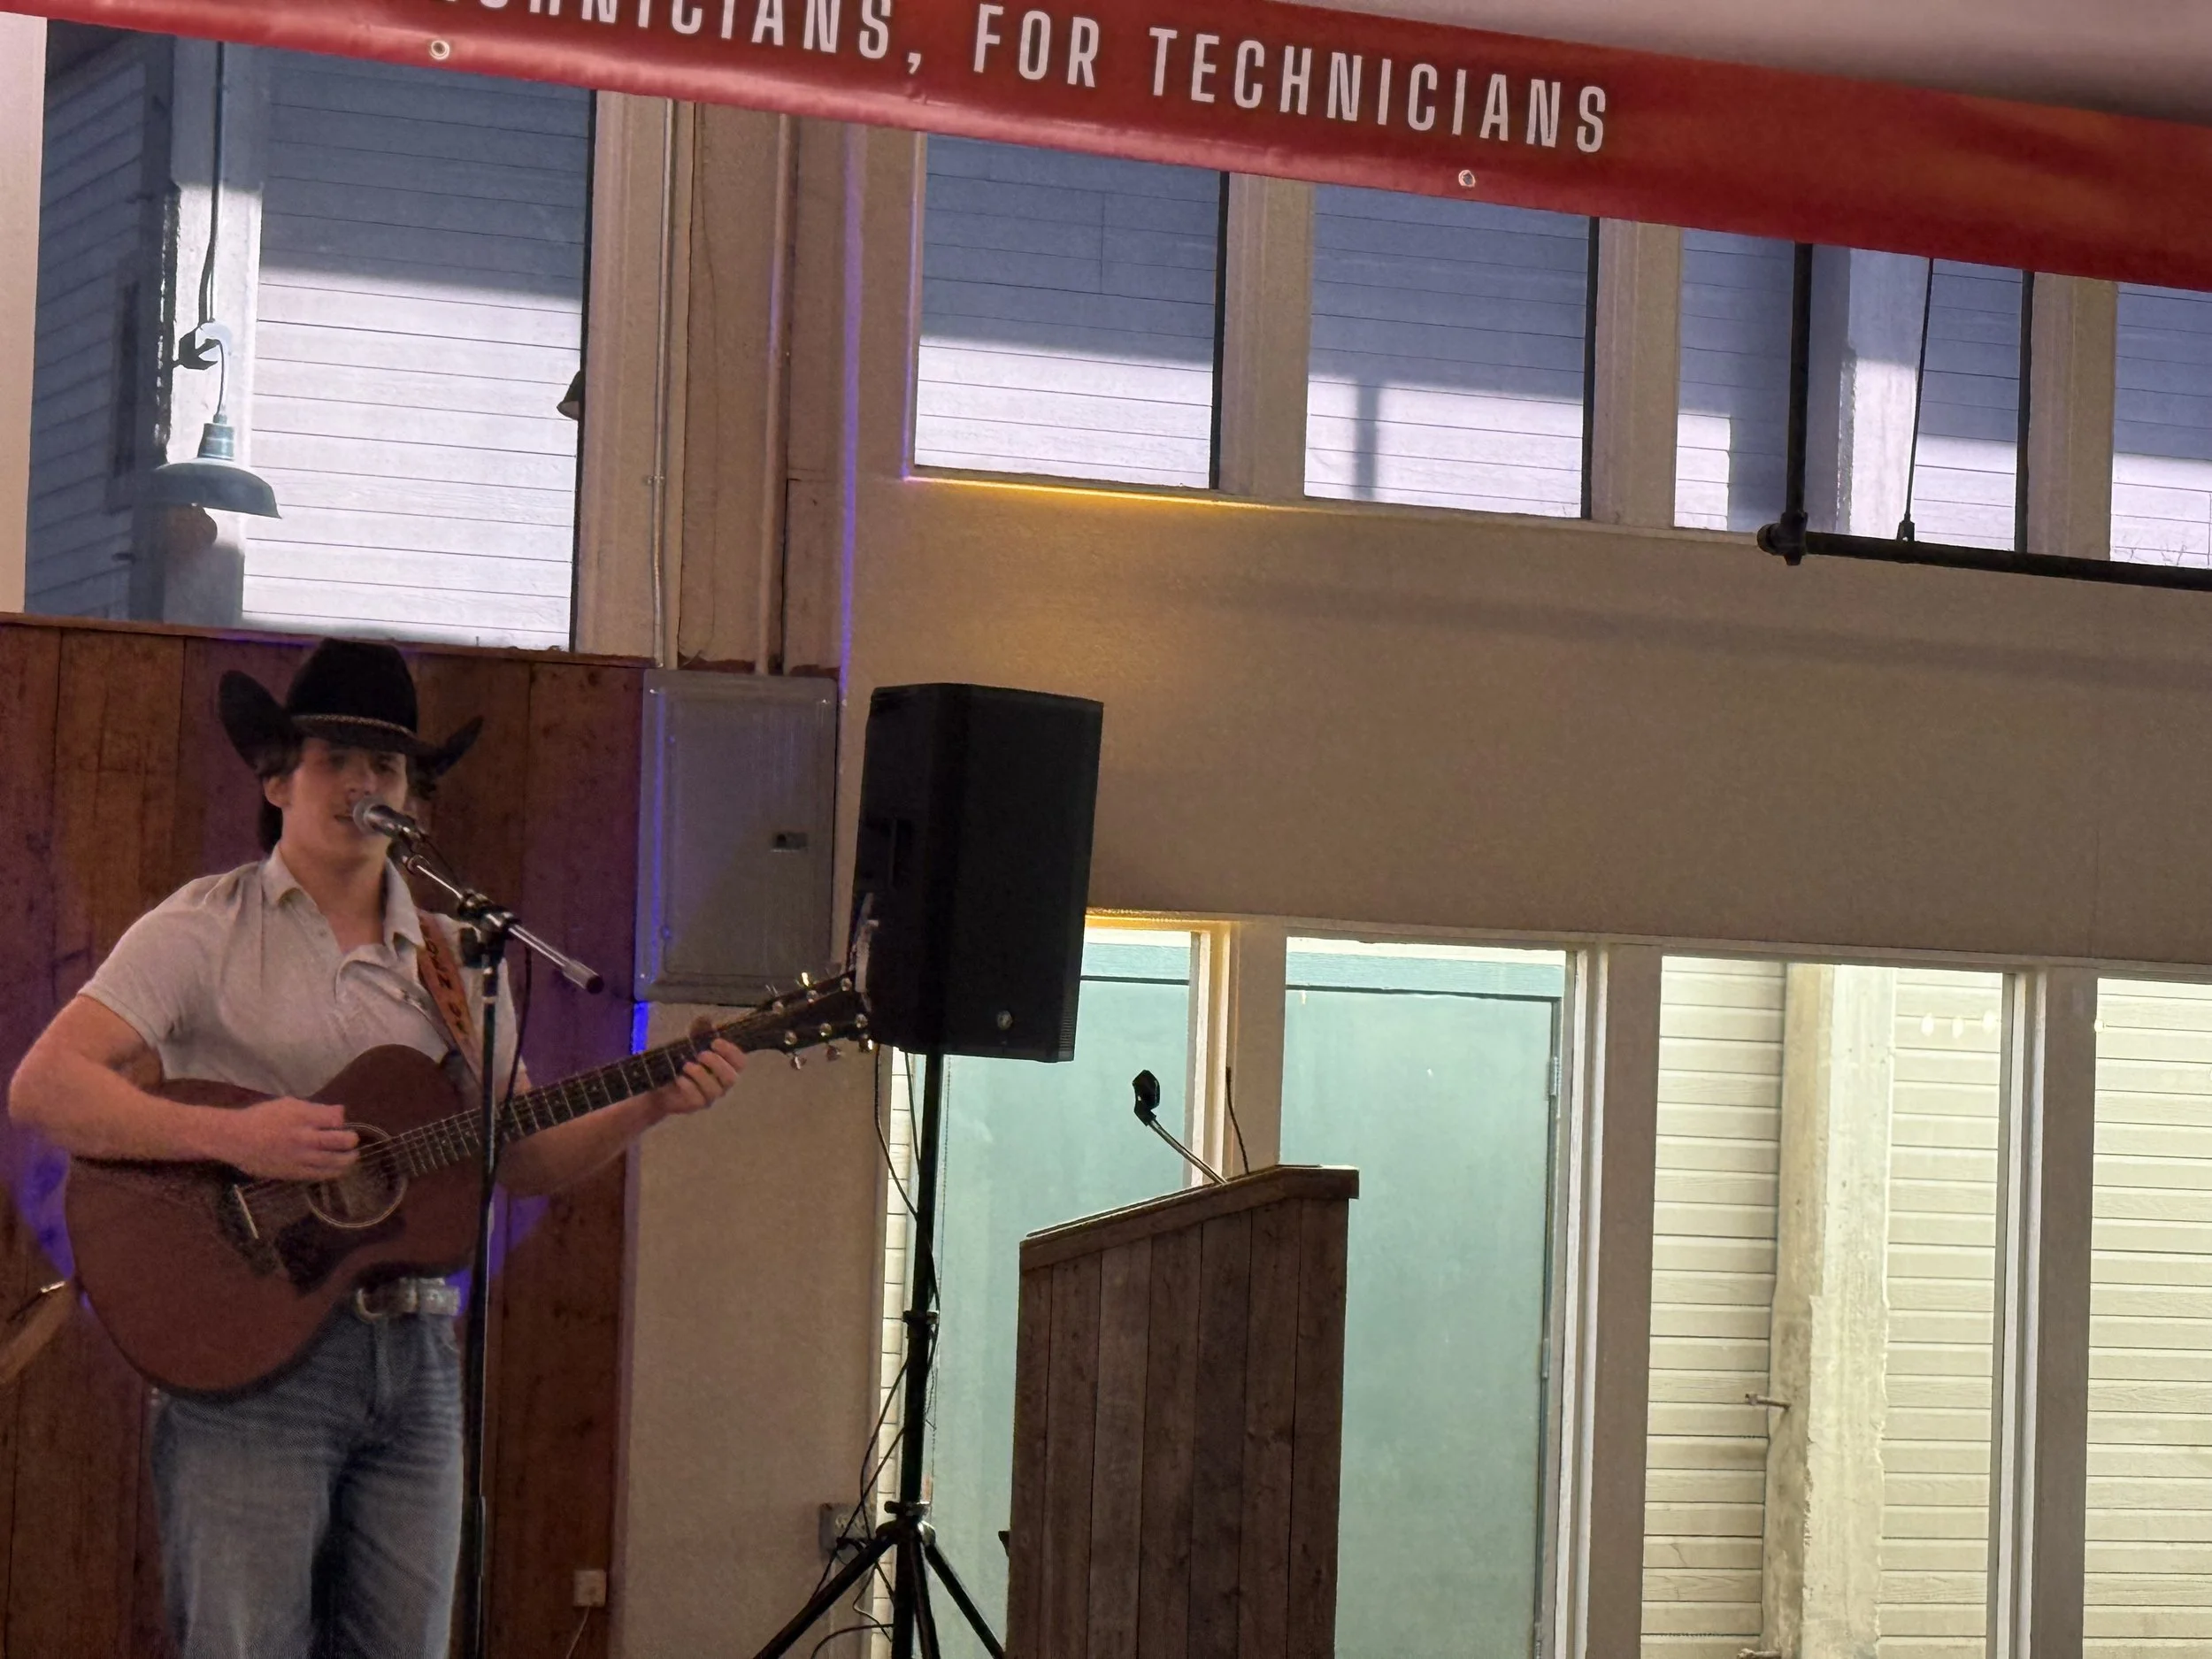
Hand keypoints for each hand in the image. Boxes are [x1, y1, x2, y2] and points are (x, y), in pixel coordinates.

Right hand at [223, 1098, 359, 1179]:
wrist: (235, 1139)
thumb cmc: (262, 1117)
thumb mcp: (289, 1104)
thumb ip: (315, 1109)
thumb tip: (340, 1114)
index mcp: (302, 1117)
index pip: (336, 1119)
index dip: (342, 1120)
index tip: (339, 1122)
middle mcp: (304, 1137)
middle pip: (342, 1140)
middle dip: (352, 1140)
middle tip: (352, 1140)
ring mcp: (300, 1157)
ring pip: (336, 1161)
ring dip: (348, 1159)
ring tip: (351, 1156)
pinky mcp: (294, 1173)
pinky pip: (321, 1175)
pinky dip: (334, 1172)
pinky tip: (338, 1169)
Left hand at [649, 1028, 743, 1120]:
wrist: (661, 1084)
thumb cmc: (682, 1061)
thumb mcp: (690, 1043)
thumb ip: (700, 1031)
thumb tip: (707, 1019)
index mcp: (727, 1067)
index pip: (740, 1062)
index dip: (731, 1052)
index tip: (715, 1042)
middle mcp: (722, 1083)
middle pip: (731, 1078)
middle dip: (717, 1064)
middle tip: (701, 1054)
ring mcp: (710, 1096)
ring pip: (714, 1089)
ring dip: (701, 1075)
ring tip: (687, 1065)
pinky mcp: (696, 1105)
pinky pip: (697, 1099)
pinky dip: (689, 1087)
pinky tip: (680, 1078)